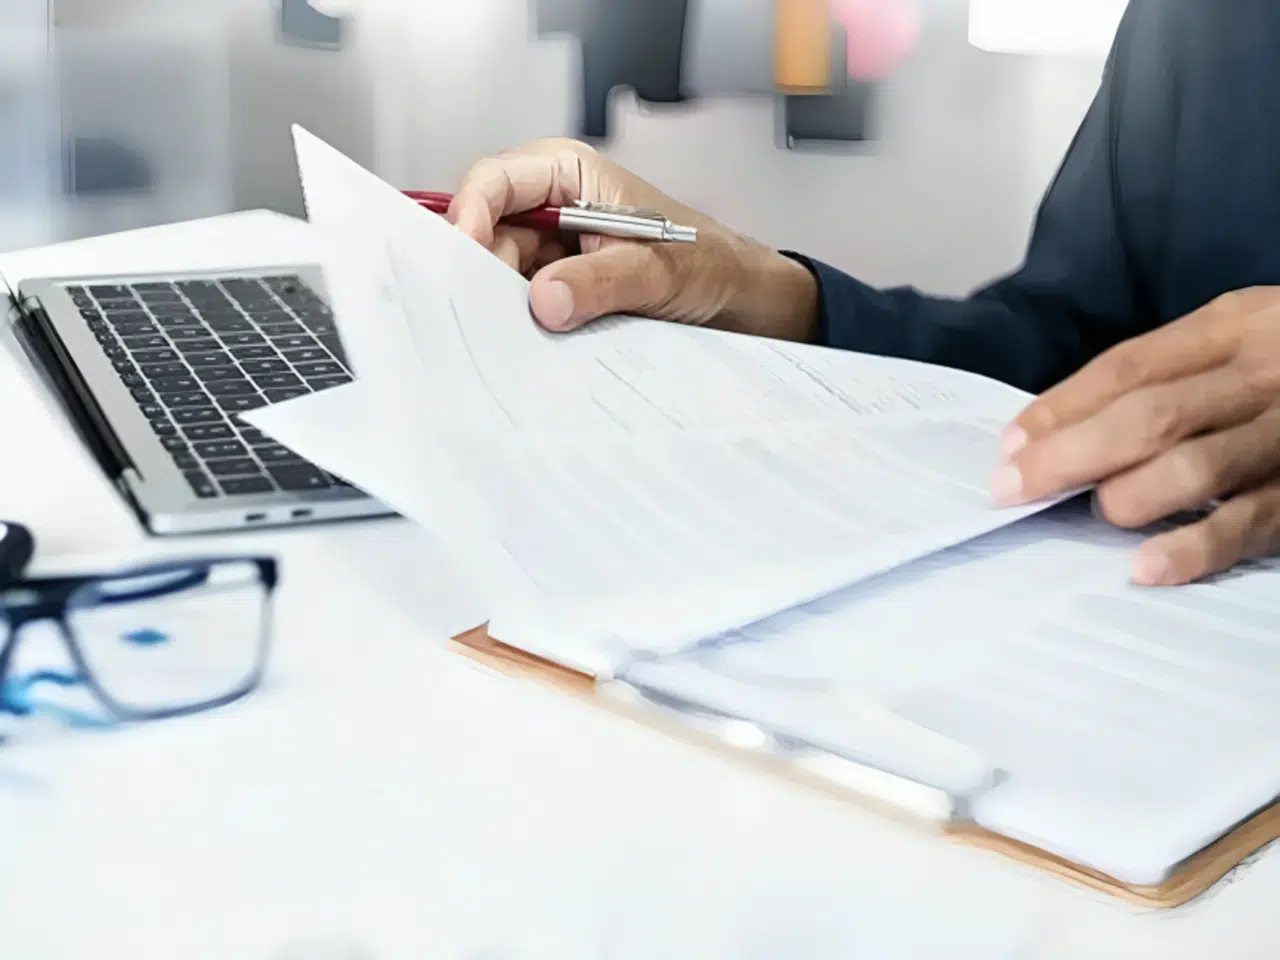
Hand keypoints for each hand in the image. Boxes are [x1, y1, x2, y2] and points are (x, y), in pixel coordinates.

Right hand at [447, 138, 817, 340]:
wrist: (744, 304)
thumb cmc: (712, 265)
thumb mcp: (659, 271)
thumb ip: (601, 282)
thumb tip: (545, 301)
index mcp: (571, 175)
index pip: (497, 181)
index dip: (470, 214)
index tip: (464, 256)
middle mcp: (553, 209)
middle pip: (488, 234)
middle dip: (485, 273)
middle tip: (483, 315)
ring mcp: (553, 253)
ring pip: (502, 276)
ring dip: (505, 306)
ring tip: (513, 337)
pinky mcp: (560, 291)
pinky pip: (525, 305)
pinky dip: (523, 325)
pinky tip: (528, 346)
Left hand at [991, 287, 1279, 585]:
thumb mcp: (1240, 337)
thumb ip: (1162, 372)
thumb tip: (1044, 430)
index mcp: (1238, 324)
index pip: (1130, 366)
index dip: (1061, 407)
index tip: (1008, 447)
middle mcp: (1268, 371)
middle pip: (1152, 413)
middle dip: (1071, 454)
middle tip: (1014, 487)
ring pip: (1199, 464)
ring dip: (1129, 496)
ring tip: (1091, 514)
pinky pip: (1253, 521)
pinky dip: (1196, 546)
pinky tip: (1147, 568)